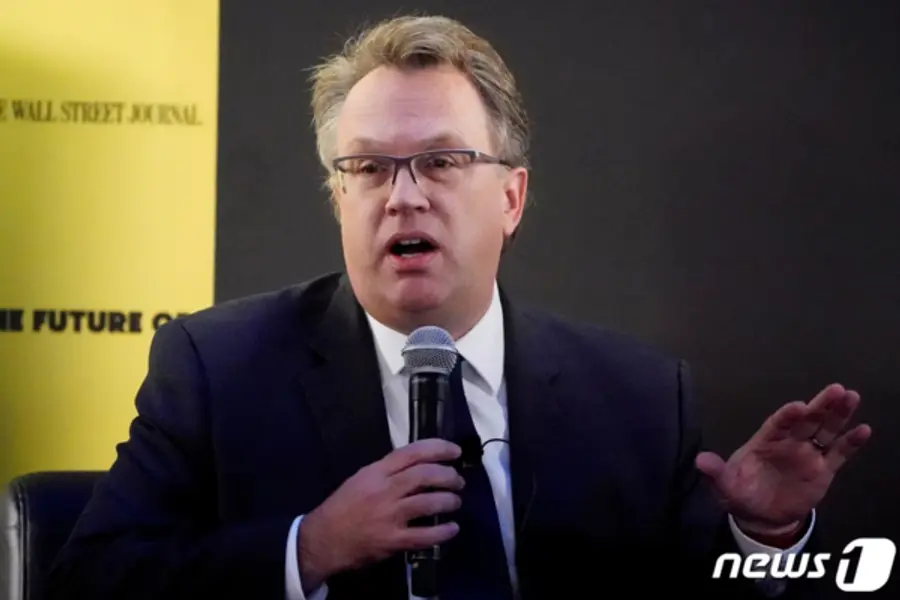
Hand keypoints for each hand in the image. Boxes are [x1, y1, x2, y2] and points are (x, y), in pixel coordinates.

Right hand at [297, 439, 464, 589]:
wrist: (322, 540)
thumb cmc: (342, 508)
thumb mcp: (361, 479)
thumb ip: (388, 472)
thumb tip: (420, 467)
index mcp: (376, 472)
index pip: (412, 452)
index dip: (438, 448)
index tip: (454, 451)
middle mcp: (385, 490)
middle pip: (425, 475)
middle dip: (449, 476)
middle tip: (458, 481)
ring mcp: (389, 516)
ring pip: (429, 502)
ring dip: (449, 501)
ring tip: (455, 502)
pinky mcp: (392, 541)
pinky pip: (425, 535)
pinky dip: (443, 531)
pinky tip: (452, 528)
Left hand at [695, 383, 870, 533]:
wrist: (761, 516)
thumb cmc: (741, 493)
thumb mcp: (724, 486)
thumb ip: (716, 472)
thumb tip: (700, 461)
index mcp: (764, 441)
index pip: (777, 425)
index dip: (787, 416)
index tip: (797, 407)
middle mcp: (788, 442)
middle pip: (807, 420)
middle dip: (820, 405)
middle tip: (835, 389)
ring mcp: (807, 454)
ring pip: (825, 430)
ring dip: (839, 415)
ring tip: (852, 397)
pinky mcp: (822, 469)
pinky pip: (838, 454)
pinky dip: (851, 443)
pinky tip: (863, 430)